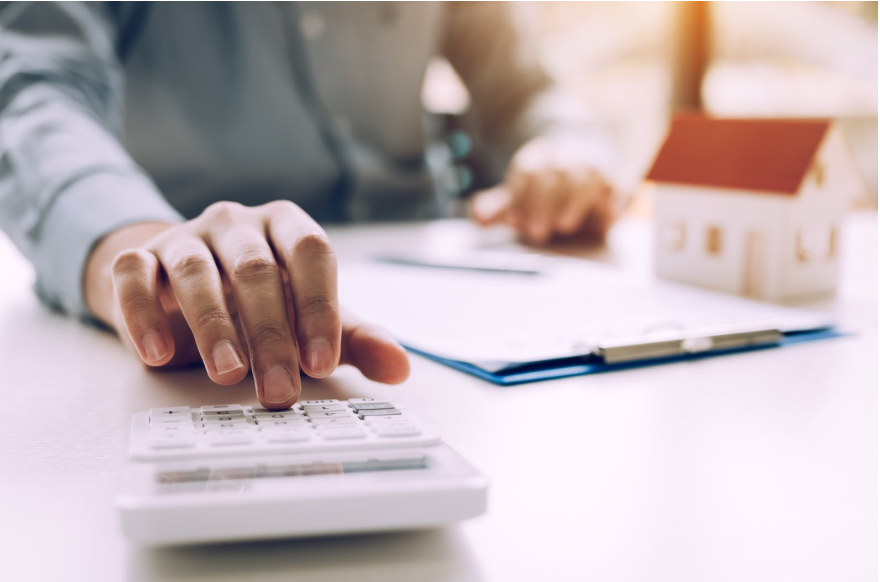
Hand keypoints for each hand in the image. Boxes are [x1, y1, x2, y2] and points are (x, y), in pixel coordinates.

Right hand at [85, 200, 409, 408]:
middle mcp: (237, 224)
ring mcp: (185, 237)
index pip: (311, 251)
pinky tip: (158, 355)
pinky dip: (142, 313)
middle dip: (272, 335)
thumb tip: (400, 368)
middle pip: (256, 269)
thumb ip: (353, 339)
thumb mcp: (310, 319)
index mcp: (286, 227)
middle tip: (281, 390)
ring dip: (213, 326)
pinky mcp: (139, 258)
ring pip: (196, 271)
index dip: (319, 306)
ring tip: (229, 376)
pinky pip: (133, 275)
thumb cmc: (260, 303)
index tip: (323, 363)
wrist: (183, 287)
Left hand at [469, 135, 618, 244]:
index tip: (513, 220)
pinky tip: (612, 214)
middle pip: (555, 174)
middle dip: (543, 203)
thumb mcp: (520, 194)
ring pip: (586, 177)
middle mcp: (567, 159)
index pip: (528, 173)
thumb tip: (478, 218)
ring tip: (564, 225)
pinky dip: (619, 198)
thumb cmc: (546, 186)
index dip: (520, 196)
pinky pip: (622, 185)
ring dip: (575, 201)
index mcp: (539, 159)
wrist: (585, 156)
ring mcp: (594, 168)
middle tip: (534, 232)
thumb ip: (500, 206)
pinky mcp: (617, 181)